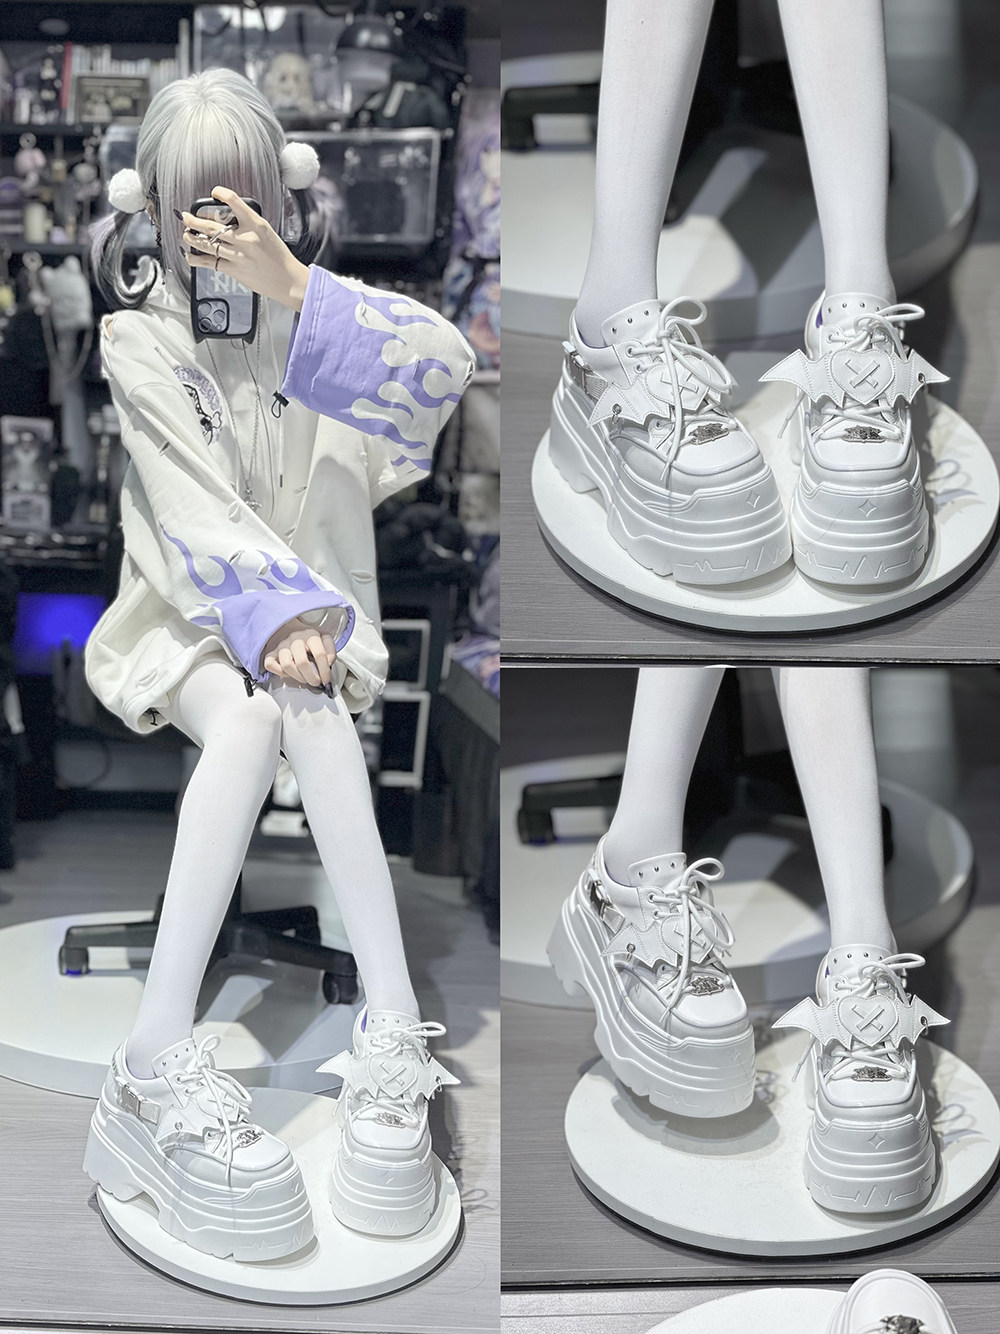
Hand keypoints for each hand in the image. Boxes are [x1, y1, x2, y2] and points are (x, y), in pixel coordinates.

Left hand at [180, 186, 308, 310]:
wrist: (288, 281)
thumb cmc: (279, 258)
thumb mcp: (267, 233)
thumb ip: (248, 225)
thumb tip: (225, 221)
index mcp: (256, 225)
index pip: (235, 201)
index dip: (221, 193)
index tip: (215, 192)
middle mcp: (246, 238)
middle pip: (211, 226)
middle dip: (193, 220)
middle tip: (185, 217)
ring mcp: (239, 255)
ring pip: (206, 244)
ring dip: (191, 238)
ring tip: (186, 235)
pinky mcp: (234, 270)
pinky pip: (209, 262)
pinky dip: (196, 259)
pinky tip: (190, 255)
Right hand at [262, 618, 336, 686]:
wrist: (288, 629)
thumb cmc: (308, 638)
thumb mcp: (324, 638)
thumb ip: (330, 650)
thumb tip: (328, 663)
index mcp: (310, 635)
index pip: (320, 654)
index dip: (325, 671)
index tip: (326, 679)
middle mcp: (295, 639)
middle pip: (302, 662)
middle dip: (311, 677)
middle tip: (316, 682)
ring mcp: (281, 646)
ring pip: (287, 666)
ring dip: (297, 676)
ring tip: (304, 678)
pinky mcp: (271, 653)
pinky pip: (270, 665)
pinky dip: (279, 672)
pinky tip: (289, 673)